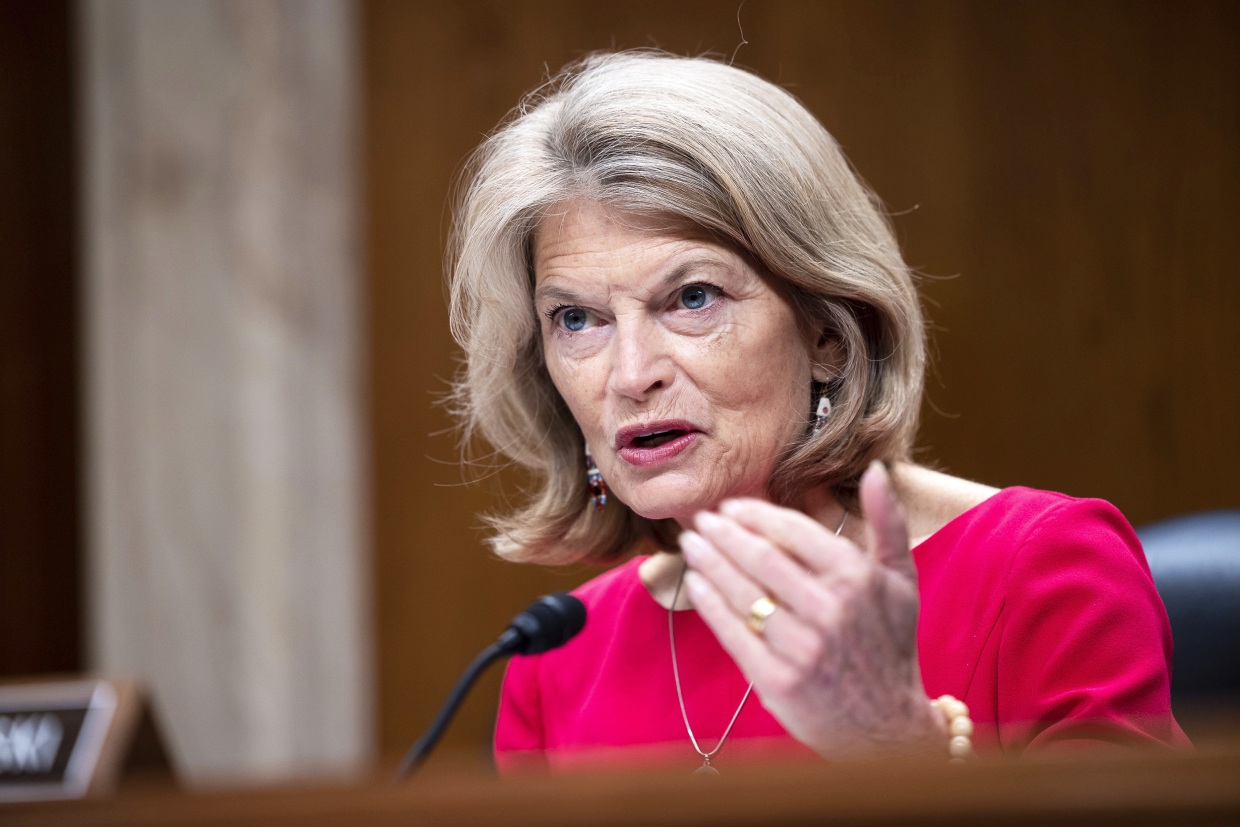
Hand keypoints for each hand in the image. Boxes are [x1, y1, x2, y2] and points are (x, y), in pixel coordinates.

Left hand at [680, 461, 942, 759]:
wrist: (886, 726)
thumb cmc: (889, 644)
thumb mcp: (901, 580)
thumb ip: (887, 522)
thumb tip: (875, 469)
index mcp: (856, 579)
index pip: (792, 531)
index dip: (754, 515)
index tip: (731, 506)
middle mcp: (829, 611)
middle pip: (759, 559)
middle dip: (723, 534)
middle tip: (701, 520)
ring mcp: (802, 648)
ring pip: (742, 592)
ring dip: (709, 563)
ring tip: (691, 544)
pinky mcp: (778, 681)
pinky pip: (733, 632)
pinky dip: (710, 603)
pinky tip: (697, 583)